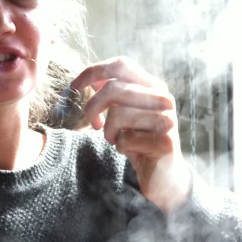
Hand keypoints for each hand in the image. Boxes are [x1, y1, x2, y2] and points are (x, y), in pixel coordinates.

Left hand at [71, 57, 191, 212]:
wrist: (165, 176)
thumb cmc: (140, 143)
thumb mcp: (125, 115)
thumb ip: (115, 95)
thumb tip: (93, 77)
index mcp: (154, 86)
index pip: (120, 65)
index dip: (93, 72)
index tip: (74, 86)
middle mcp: (163, 98)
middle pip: (113, 88)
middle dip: (93, 107)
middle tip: (95, 124)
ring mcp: (167, 119)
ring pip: (118, 115)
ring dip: (109, 132)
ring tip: (117, 140)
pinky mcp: (164, 142)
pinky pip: (126, 139)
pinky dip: (120, 147)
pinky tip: (131, 151)